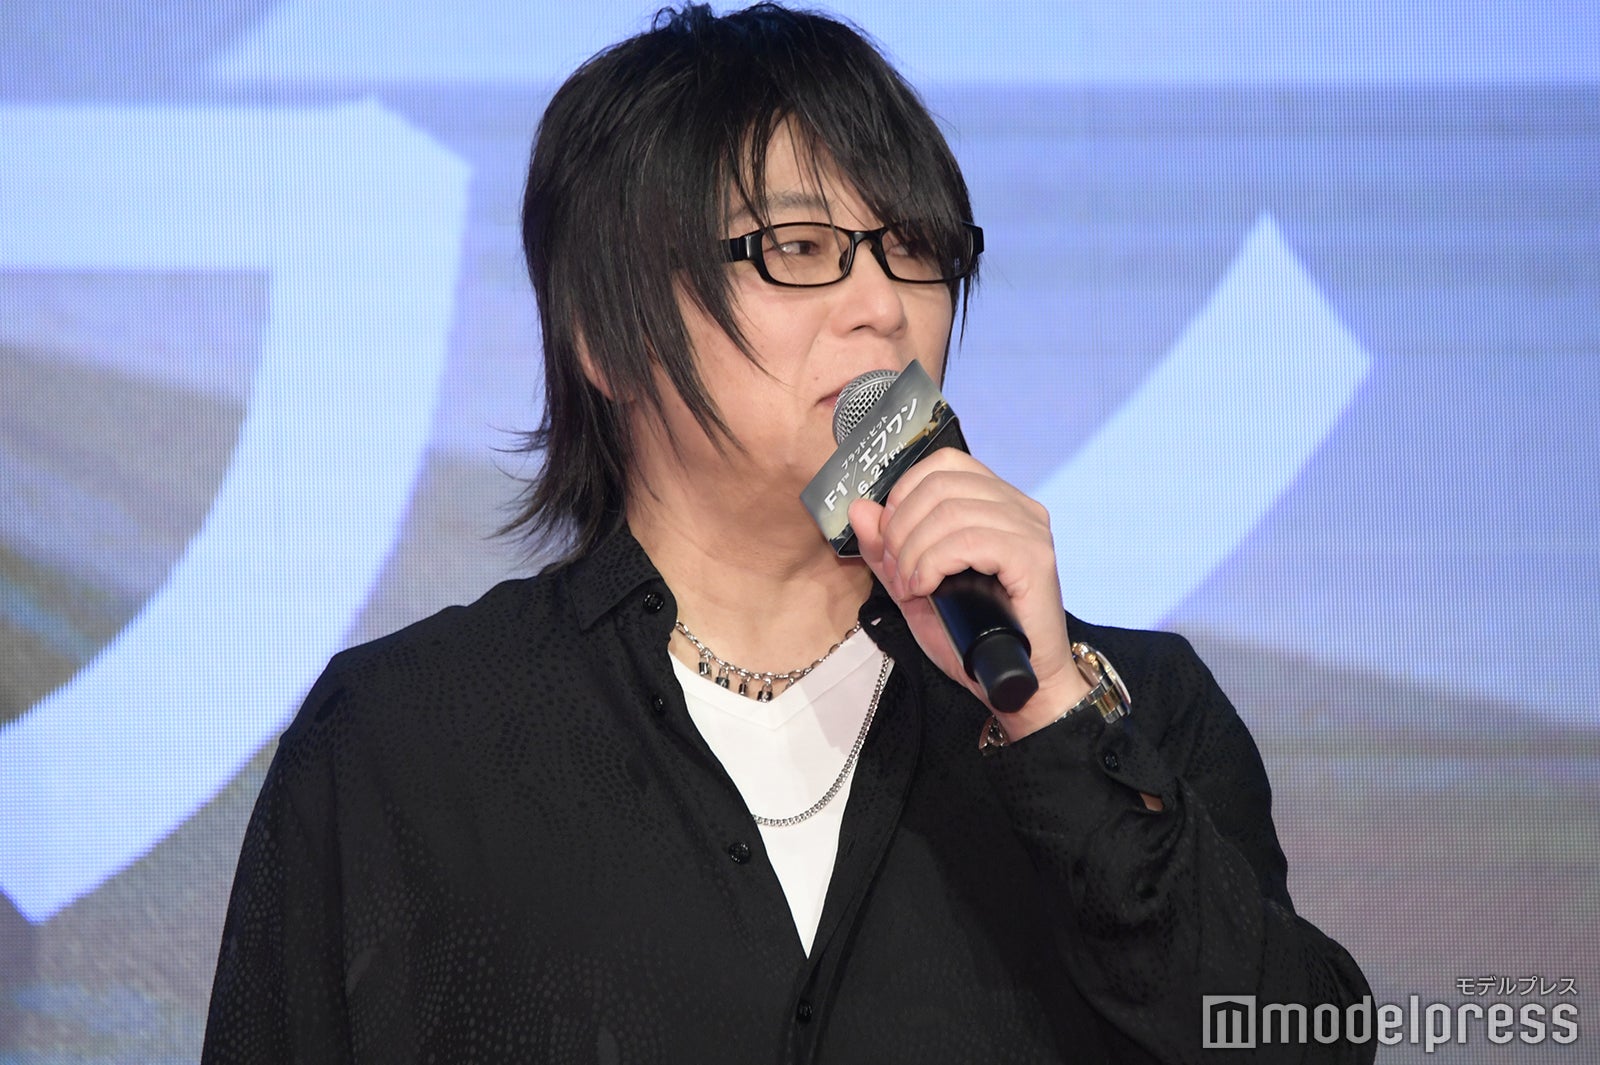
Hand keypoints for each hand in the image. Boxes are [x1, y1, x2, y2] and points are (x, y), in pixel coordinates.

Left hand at [848, 449, 1089, 738]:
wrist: (1016, 683)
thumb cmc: (971, 637)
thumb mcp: (914, 588)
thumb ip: (886, 550)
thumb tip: (860, 508)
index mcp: (995, 502)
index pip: (943, 463)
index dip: (904, 494)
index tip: (890, 540)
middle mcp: (1019, 506)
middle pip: (940, 484)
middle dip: (901, 529)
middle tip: (897, 573)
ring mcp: (1031, 529)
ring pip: (950, 511)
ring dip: (914, 552)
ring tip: (911, 588)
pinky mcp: (1034, 557)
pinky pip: (969, 540)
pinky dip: (934, 563)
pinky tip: (927, 588)